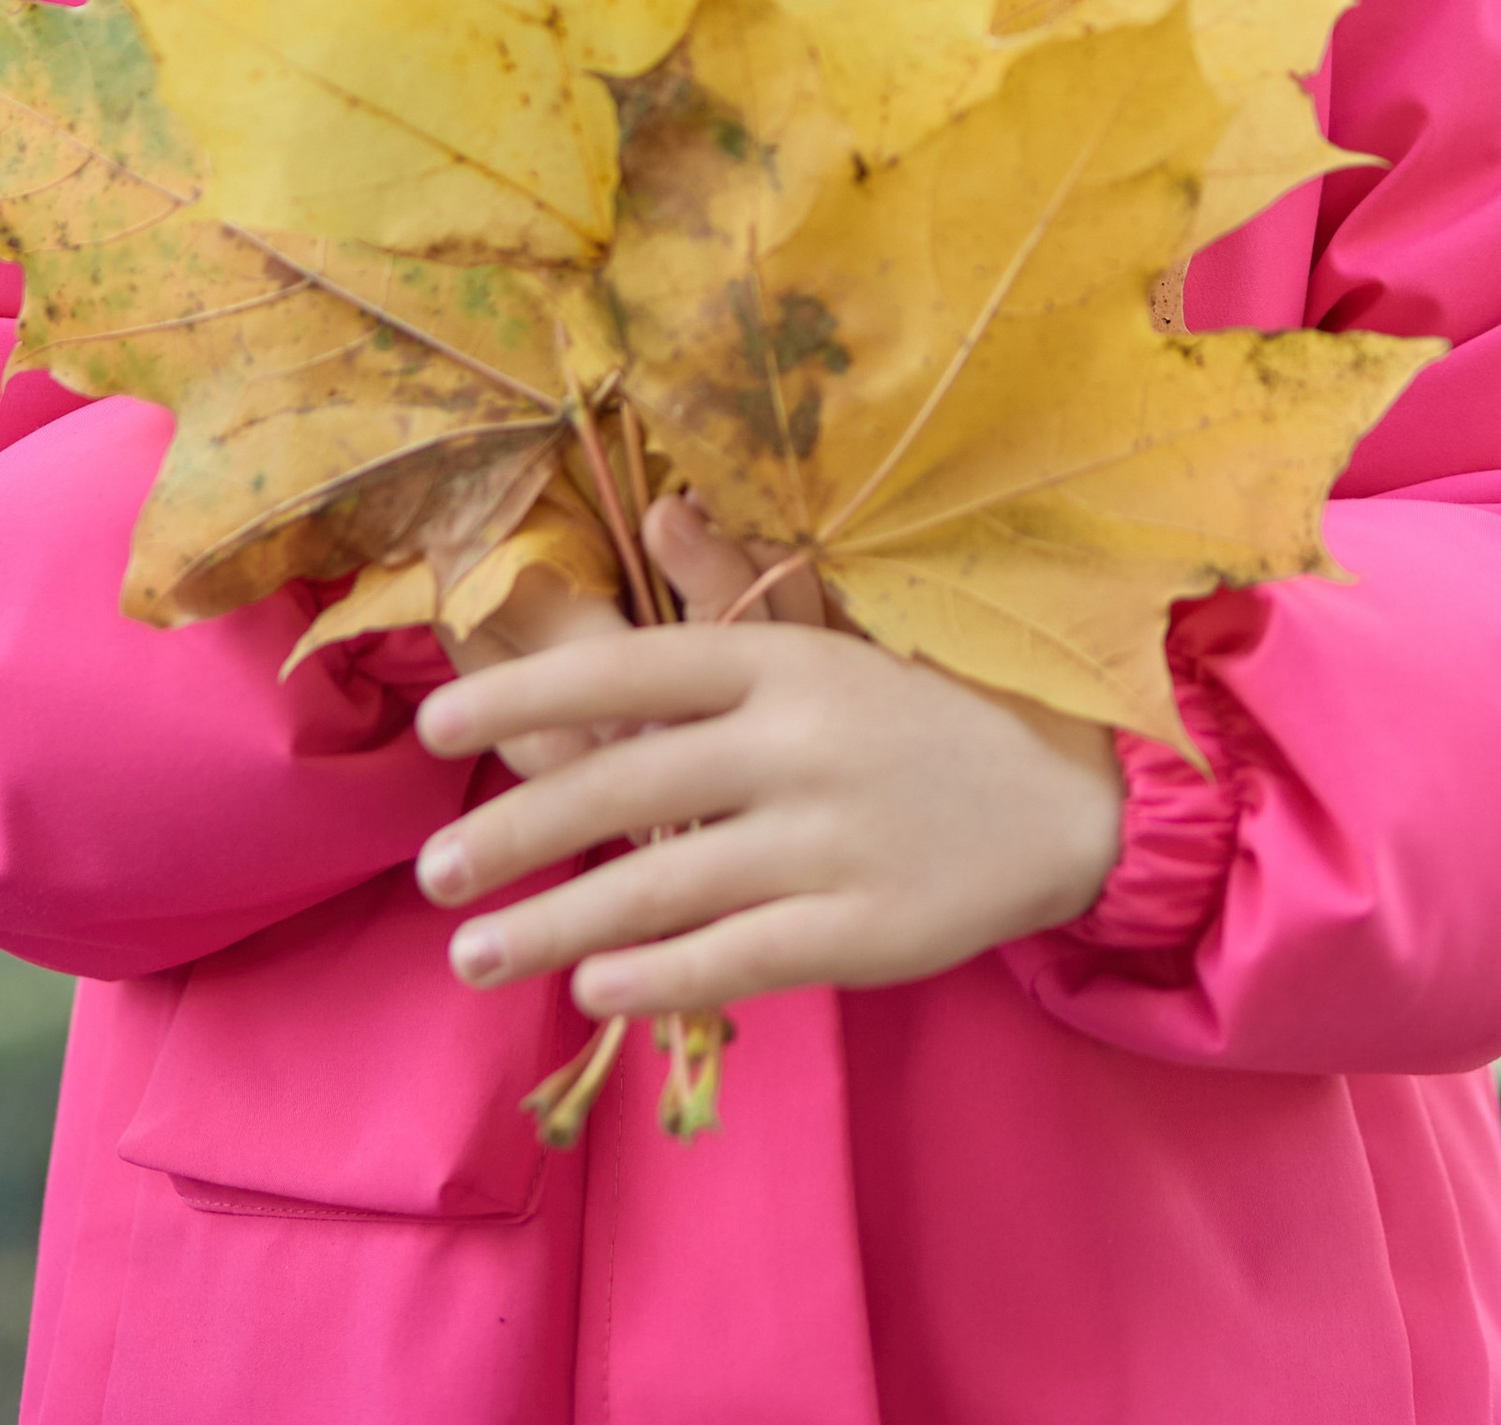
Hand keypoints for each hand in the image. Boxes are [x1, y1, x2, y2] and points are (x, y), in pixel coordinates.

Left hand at [413, 506, 1122, 1017]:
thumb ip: (741, 586)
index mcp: (785, 663)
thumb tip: (659, 510)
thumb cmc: (927, 712)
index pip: (633, 668)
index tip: (434, 725)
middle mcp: (798, 745)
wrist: (1066, 801)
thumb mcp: (838, 636)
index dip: (527, 694)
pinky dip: (655, 978)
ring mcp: (829, 842)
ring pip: (663, 886)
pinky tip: (591, 990)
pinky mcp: (861, 931)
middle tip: (433, 871)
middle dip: (515, 835)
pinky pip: (734, 959)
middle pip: (627, 784)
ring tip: (474, 955)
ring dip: (554, 926)